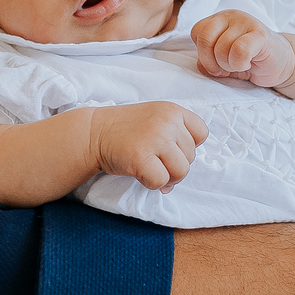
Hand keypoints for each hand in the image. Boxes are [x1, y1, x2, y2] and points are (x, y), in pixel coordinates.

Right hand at [90, 101, 208, 190]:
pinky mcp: (141, 157)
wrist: (93, 133)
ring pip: (181, 171)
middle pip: (191, 157)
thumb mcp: (155, 119)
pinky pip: (161, 181)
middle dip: (174, 165)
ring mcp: (155, 138)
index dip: (188, 146)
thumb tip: (183, 171)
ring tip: (150, 170)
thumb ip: (175, 135)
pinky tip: (140, 174)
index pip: (202, 133)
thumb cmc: (125, 131)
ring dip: (167, 177)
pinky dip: (153, 184)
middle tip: (154, 161)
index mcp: (173, 110)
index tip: (169, 148)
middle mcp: (167, 122)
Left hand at [191, 10, 294, 87]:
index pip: (197, 32)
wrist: (283, 63)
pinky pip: (239, 51)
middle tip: (227, 67)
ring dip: (229, 65)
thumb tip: (202, 64)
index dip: (203, 54)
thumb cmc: (250, 61)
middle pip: (205, 38)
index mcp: (219, 19)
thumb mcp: (222, 61)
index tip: (217, 64)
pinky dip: (240, 64)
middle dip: (212, 61)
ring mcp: (246, 22)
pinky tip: (249, 63)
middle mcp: (231, 16)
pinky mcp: (260, 34)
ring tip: (241, 64)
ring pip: (221, 48)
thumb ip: (207, 60)